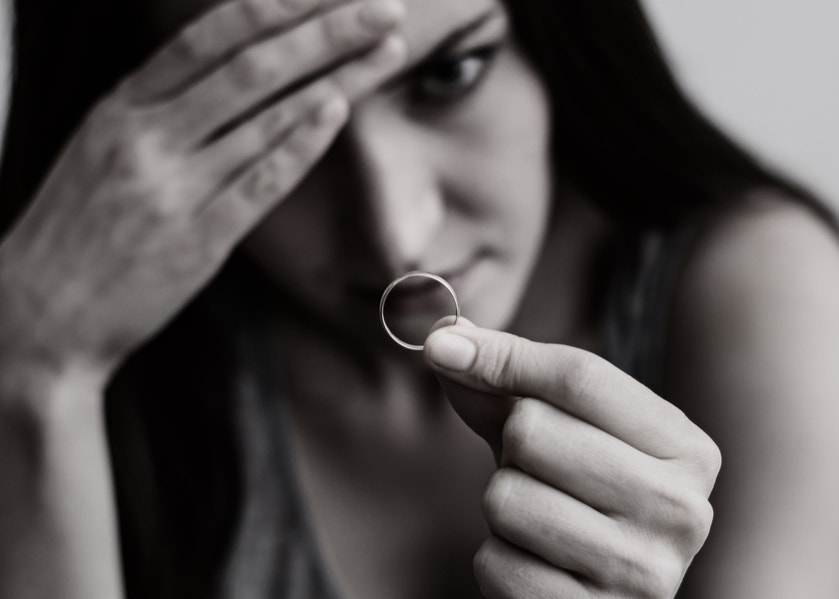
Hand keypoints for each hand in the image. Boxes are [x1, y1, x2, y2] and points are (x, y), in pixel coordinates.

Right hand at [0, 0, 408, 377]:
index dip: (273, 9)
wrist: (35, 316)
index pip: (207, 39)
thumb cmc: (75, 231)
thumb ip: (159, 109)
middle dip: (324, 33)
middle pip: (251, 67)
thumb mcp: (100, 149)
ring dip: (336, 79)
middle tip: (383, 10)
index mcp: (121, 108)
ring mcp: (173, 187)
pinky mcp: (198, 239)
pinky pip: (260, 181)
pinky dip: (301, 143)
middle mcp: (146, 137)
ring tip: (386, 51)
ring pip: (267, 116)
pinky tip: (338, 111)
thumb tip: (224, 71)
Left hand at [425, 320, 721, 597]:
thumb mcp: (562, 432)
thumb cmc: (581, 501)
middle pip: (534, 432)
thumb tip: (444, 340)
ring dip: (502, 509)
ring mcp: (643, 572)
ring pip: (506, 499)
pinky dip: (498, 561)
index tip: (445, 348)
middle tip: (541, 477)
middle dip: (511, 451)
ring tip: (540, 523)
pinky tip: (537, 566)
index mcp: (688, 450)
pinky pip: (496, 563)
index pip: (581, 377)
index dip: (504, 358)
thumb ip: (509, 382)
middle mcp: (682, 510)